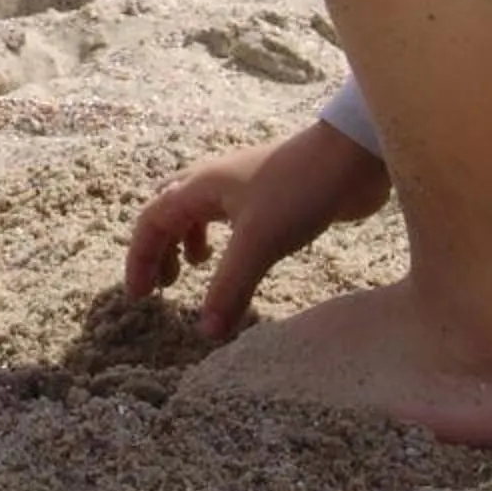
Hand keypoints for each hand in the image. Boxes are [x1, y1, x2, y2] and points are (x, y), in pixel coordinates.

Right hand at [123, 118, 391, 339]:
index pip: (151, 222)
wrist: (351, 157)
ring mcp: (240, 185)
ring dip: (186, 242)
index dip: (140, 259)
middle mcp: (212, 182)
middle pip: (168, 214)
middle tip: (163, 286)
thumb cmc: (298, 190)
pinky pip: (227, 219)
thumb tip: (206, 333)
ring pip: (197, 214)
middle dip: (159, 250)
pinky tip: (238, 258)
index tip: (141, 297)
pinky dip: (219, 241)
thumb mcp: (258, 243)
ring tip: (194, 271)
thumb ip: (229, 289)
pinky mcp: (268, 194)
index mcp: (199, 186)